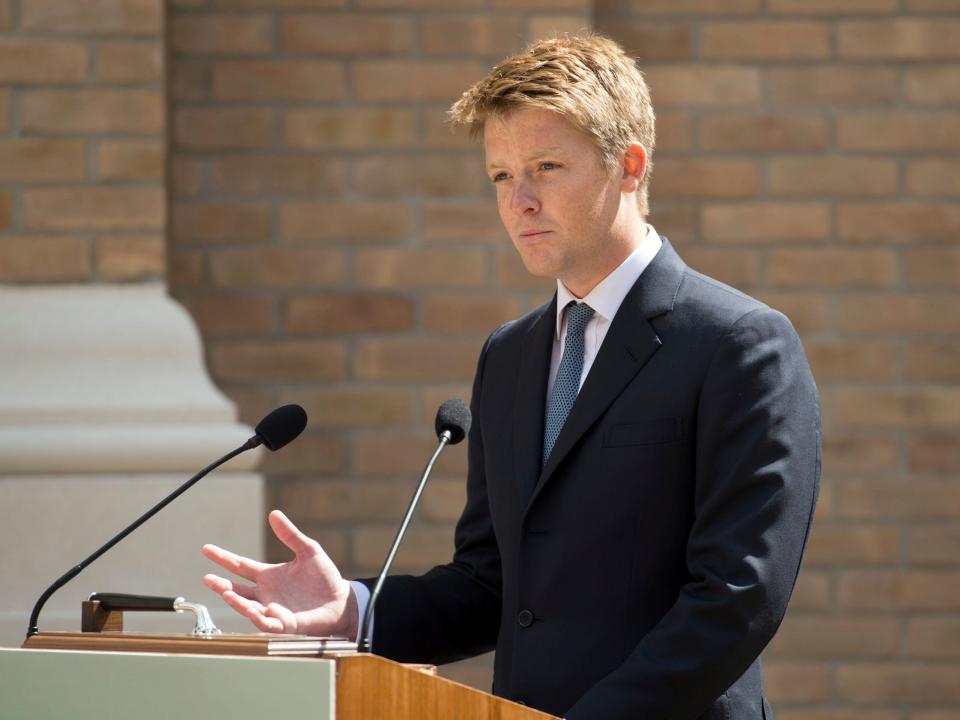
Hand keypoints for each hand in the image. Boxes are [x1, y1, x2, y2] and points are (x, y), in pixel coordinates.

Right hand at [202, 509, 357, 637]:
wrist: (341, 600)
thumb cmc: (324, 577)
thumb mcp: (308, 551)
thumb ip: (290, 535)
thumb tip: (274, 514)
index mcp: (269, 576)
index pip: (240, 566)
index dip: (223, 558)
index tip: (206, 549)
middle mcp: (266, 594)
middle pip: (237, 589)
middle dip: (221, 585)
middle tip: (207, 578)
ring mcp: (273, 610)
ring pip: (247, 608)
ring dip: (236, 602)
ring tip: (225, 592)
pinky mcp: (284, 624)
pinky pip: (267, 623)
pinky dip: (259, 617)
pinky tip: (253, 609)